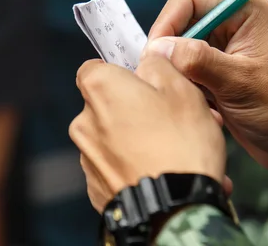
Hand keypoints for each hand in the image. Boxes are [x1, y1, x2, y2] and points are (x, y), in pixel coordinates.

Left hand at [69, 57, 226, 211]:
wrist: (174, 209)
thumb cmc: (180, 143)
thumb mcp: (181, 89)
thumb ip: (159, 65)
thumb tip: (149, 59)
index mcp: (100, 90)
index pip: (94, 67)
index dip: (122, 71)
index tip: (145, 81)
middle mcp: (85, 122)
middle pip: (110, 104)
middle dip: (142, 108)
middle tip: (178, 118)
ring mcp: (88, 158)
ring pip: (119, 138)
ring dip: (144, 139)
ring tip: (182, 151)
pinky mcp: (96, 188)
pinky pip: (120, 167)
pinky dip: (140, 166)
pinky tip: (170, 173)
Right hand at [145, 0, 267, 178]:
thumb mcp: (240, 83)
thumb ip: (200, 61)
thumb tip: (159, 47)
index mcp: (246, 11)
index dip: (168, 22)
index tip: (155, 53)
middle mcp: (232, 22)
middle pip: (181, 21)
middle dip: (170, 50)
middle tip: (164, 78)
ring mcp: (223, 46)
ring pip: (178, 46)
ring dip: (177, 70)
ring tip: (189, 96)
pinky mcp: (215, 68)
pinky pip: (184, 67)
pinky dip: (184, 84)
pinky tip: (200, 104)